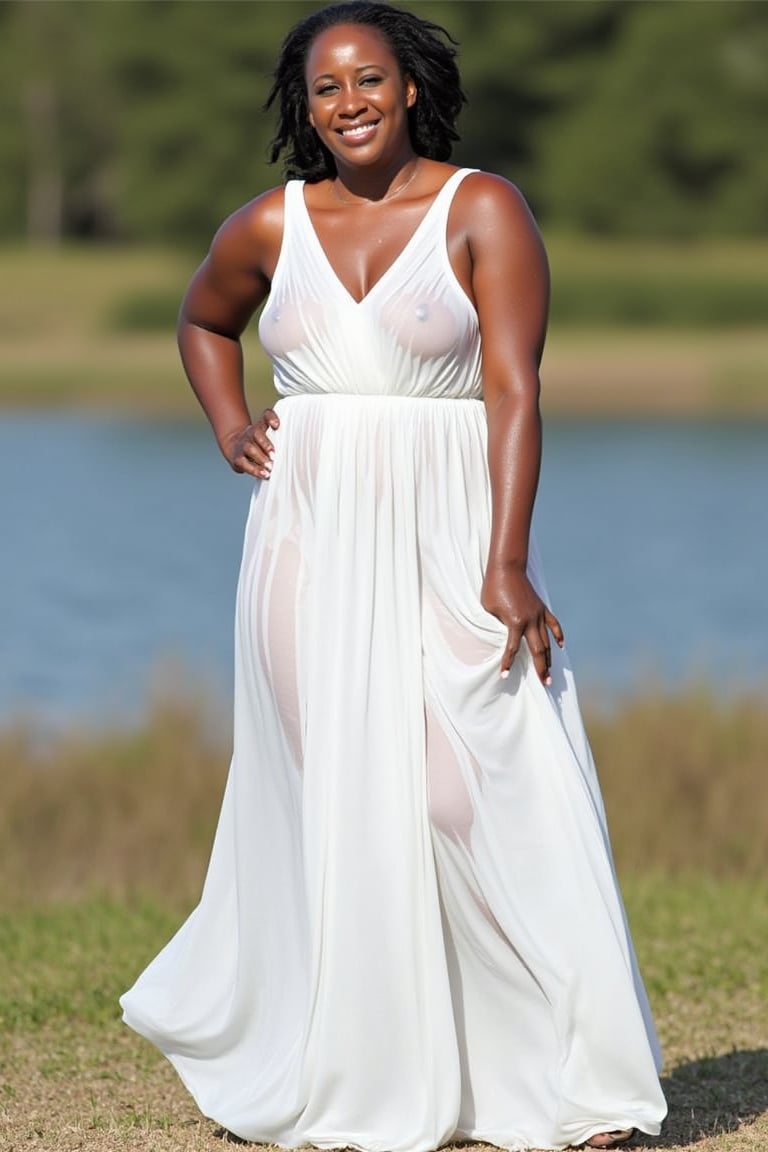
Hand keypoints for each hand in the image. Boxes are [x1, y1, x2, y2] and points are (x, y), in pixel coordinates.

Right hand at [222, 409, 279, 477]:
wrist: (236, 448)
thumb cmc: (259, 445)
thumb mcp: (268, 438)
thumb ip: (280, 439)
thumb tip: (297, 450)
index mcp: (261, 426)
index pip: (266, 415)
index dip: (270, 417)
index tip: (276, 425)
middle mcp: (251, 433)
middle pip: (256, 433)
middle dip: (266, 444)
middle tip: (274, 455)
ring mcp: (243, 445)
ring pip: (249, 448)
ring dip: (261, 458)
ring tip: (270, 467)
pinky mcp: (237, 458)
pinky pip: (244, 463)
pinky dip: (255, 470)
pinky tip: (264, 474)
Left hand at [481, 563, 563, 684]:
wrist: (507, 568)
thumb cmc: (493, 588)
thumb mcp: (489, 610)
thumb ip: (498, 626)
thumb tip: (503, 639)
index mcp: (515, 623)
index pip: (512, 650)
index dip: (507, 664)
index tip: (504, 676)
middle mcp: (530, 621)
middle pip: (538, 650)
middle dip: (542, 669)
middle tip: (545, 684)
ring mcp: (539, 614)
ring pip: (547, 641)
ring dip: (549, 658)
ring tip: (551, 673)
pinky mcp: (542, 608)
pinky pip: (554, 625)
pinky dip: (558, 636)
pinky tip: (561, 647)